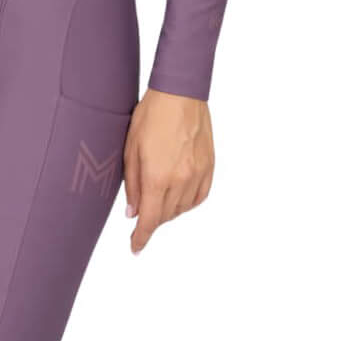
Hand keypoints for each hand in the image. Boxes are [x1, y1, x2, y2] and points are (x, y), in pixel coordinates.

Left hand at [121, 89, 214, 253]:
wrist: (180, 93)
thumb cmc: (150, 115)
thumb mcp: (130, 149)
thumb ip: (131, 184)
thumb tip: (133, 212)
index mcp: (157, 176)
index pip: (149, 219)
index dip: (141, 237)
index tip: (136, 247)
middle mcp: (180, 179)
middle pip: (166, 216)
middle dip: (152, 221)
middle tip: (141, 215)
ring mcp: (198, 173)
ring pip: (183, 209)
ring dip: (169, 211)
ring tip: (158, 200)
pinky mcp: (209, 166)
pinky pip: (200, 196)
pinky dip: (188, 202)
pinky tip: (179, 197)